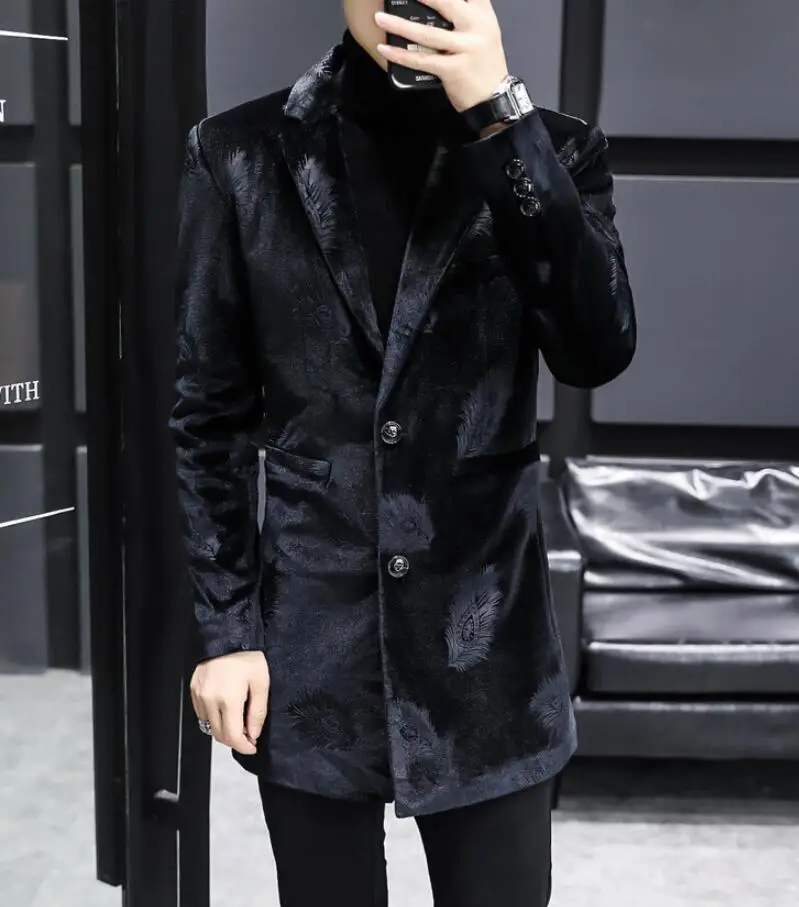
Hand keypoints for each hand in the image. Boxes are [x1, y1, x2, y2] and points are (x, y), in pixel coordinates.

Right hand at [190, 650, 269, 754]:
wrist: (228, 634)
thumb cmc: (248, 657)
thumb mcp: (261, 683)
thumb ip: (257, 712)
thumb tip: (253, 734)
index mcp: (228, 699)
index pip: (232, 736)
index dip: (243, 746)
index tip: (252, 747)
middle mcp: (209, 700)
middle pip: (219, 734)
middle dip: (235, 740)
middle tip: (248, 735)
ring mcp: (199, 695)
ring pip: (208, 725)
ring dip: (223, 729)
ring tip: (238, 721)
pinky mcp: (193, 689)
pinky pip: (202, 713)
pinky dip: (213, 718)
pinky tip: (225, 710)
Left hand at [375, 0, 508, 112]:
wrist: (494, 98)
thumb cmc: (483, 65)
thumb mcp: (483, 33)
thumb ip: (466, 15)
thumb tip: (436, 4)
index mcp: (483, 15)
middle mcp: (477, 27)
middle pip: (445, 2)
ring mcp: (466, 48)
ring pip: (427, 33)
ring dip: (400, 26)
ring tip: (379, 19)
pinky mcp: (454, 69)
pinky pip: (423, 60)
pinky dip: (402, 55)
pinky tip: (386, 49)